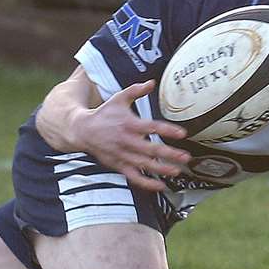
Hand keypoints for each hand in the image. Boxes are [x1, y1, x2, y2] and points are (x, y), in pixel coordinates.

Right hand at [76, 80, 191, 192]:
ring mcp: (123, 155)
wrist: (82, 130)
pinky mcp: (118, 165)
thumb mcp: (119, 98)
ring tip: (177, 171)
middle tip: (185, 157)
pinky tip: (160, 185)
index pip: (151, 127)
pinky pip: (134, 177)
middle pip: (151, 149)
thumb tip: (152, 82)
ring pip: (144, 165)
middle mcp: (127, 141)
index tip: (182, 133)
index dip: (167, 130)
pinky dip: (147, 183)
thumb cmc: (104, 114)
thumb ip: (136, 90)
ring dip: (161, 169)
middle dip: (169, 154)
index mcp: (129, 124)